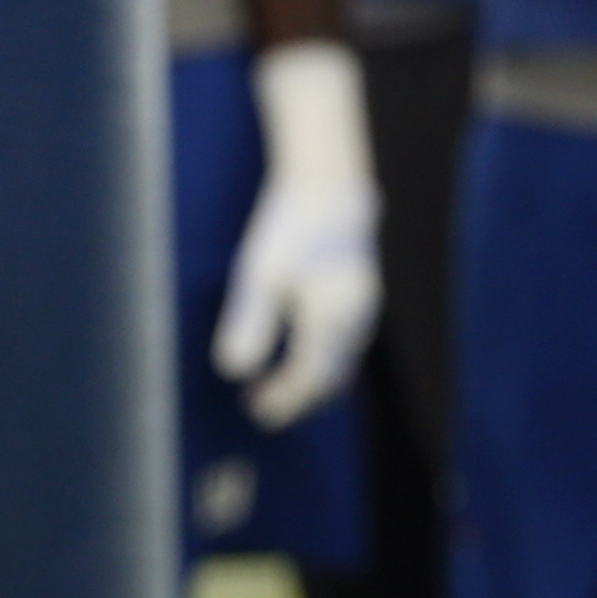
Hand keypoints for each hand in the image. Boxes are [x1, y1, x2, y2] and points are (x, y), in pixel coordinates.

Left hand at [211, 41, 378, 429]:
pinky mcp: (362, 295)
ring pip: (342, 362)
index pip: (308, 377)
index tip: (257, 412)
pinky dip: (324, 361)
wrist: (329, 185)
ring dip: (311, 382)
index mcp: (330, 319)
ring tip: (275, 390)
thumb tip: (233, 370)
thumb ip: (249, 324)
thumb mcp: (259, 275)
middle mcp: (354, 320)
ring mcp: (363, 308)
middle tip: (261, 409)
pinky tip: (300, 357)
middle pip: (329, 377)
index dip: (284, 400)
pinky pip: (347, 344)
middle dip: (298, 398)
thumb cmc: (289, 226)